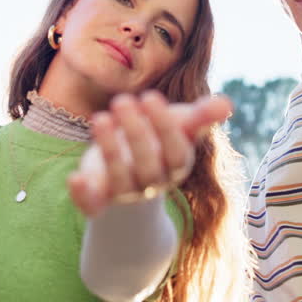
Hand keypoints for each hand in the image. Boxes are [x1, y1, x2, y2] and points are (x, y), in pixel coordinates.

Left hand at [69, 91, 231, 217]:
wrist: (130, 177)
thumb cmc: (159, 144)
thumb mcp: (180, 128)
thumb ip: (202, 116)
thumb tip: (227, 104)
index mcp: (175, 165)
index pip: (175, 151)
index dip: (164, 126)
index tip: (149, 96)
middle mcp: (153, 183)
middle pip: (148, 164)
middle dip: (135, 132)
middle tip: (122, 100)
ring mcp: (125, 193)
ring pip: (120, 178)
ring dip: (109, 150)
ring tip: (100, 118)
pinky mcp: (98, 199)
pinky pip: (92, 204)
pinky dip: (83, 195)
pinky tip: (74, 179)